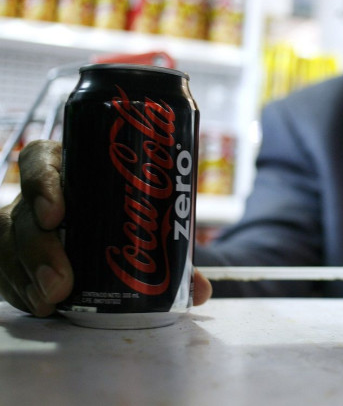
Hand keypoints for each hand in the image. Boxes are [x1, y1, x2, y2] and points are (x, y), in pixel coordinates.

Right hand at [0, 140, 211, 316]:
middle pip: (24, 214)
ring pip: (9, 246)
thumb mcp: (147, 223)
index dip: (42, 183)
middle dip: (39, 249)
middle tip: (62, 280)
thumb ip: (173, 250)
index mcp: (70, 170)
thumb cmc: (126, 218)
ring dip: (28, 277)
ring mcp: (21, 226)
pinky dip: (23, 292)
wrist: (107, 238)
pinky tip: (42, 305)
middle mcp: (39, 197)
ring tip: (53, 299)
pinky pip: (6, 273)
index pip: (40, 161)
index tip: (57, 213)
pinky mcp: (13, 256)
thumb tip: (200, 288)